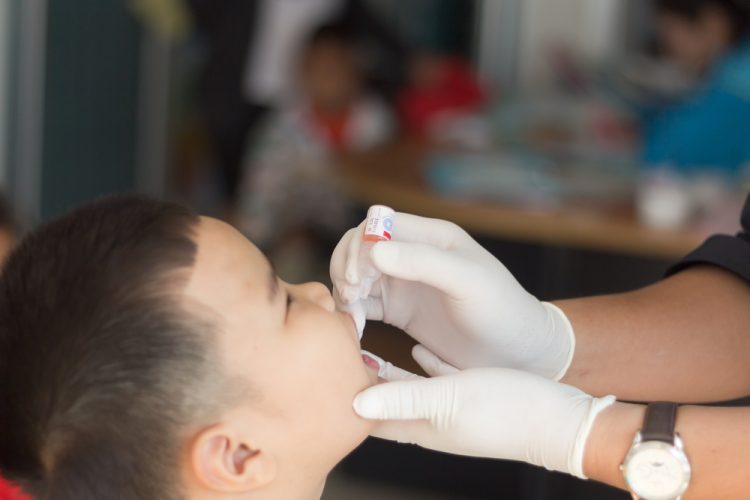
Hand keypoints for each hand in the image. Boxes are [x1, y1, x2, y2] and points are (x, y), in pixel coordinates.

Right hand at [330, 212, 574, 378]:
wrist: (517, 353)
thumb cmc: (501, 310)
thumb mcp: (467, 281)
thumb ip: (423, 262)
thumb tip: (374, 250)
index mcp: (431, 236)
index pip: (377, 226)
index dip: (359, 248)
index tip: (359, 279)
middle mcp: (413, 255)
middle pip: (359, 248)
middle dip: (347, 268)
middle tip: (351, 296)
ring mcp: (405, 283)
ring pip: (357, 275)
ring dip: (345, 289)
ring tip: (352, 312)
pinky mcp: (399, 311)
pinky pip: (363, 304)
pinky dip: (352, 311)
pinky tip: (356, 327)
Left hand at [357, 347, 614, 477]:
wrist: (561, 421)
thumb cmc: (508, 410)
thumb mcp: (451, 398)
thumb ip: (404, 397)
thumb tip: (354, 400)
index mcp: (420, 425)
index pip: (368, 414)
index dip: (344, 393)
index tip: (325, 366)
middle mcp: (429, 422)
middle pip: (382, 402)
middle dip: (360, 381)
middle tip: (339, 351)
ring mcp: (450, 412)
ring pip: (407, 390)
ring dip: (386, 372)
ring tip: (366, 346)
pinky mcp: (470, 399)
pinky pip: (436, 382)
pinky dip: (422, 367)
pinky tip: (418, 349)